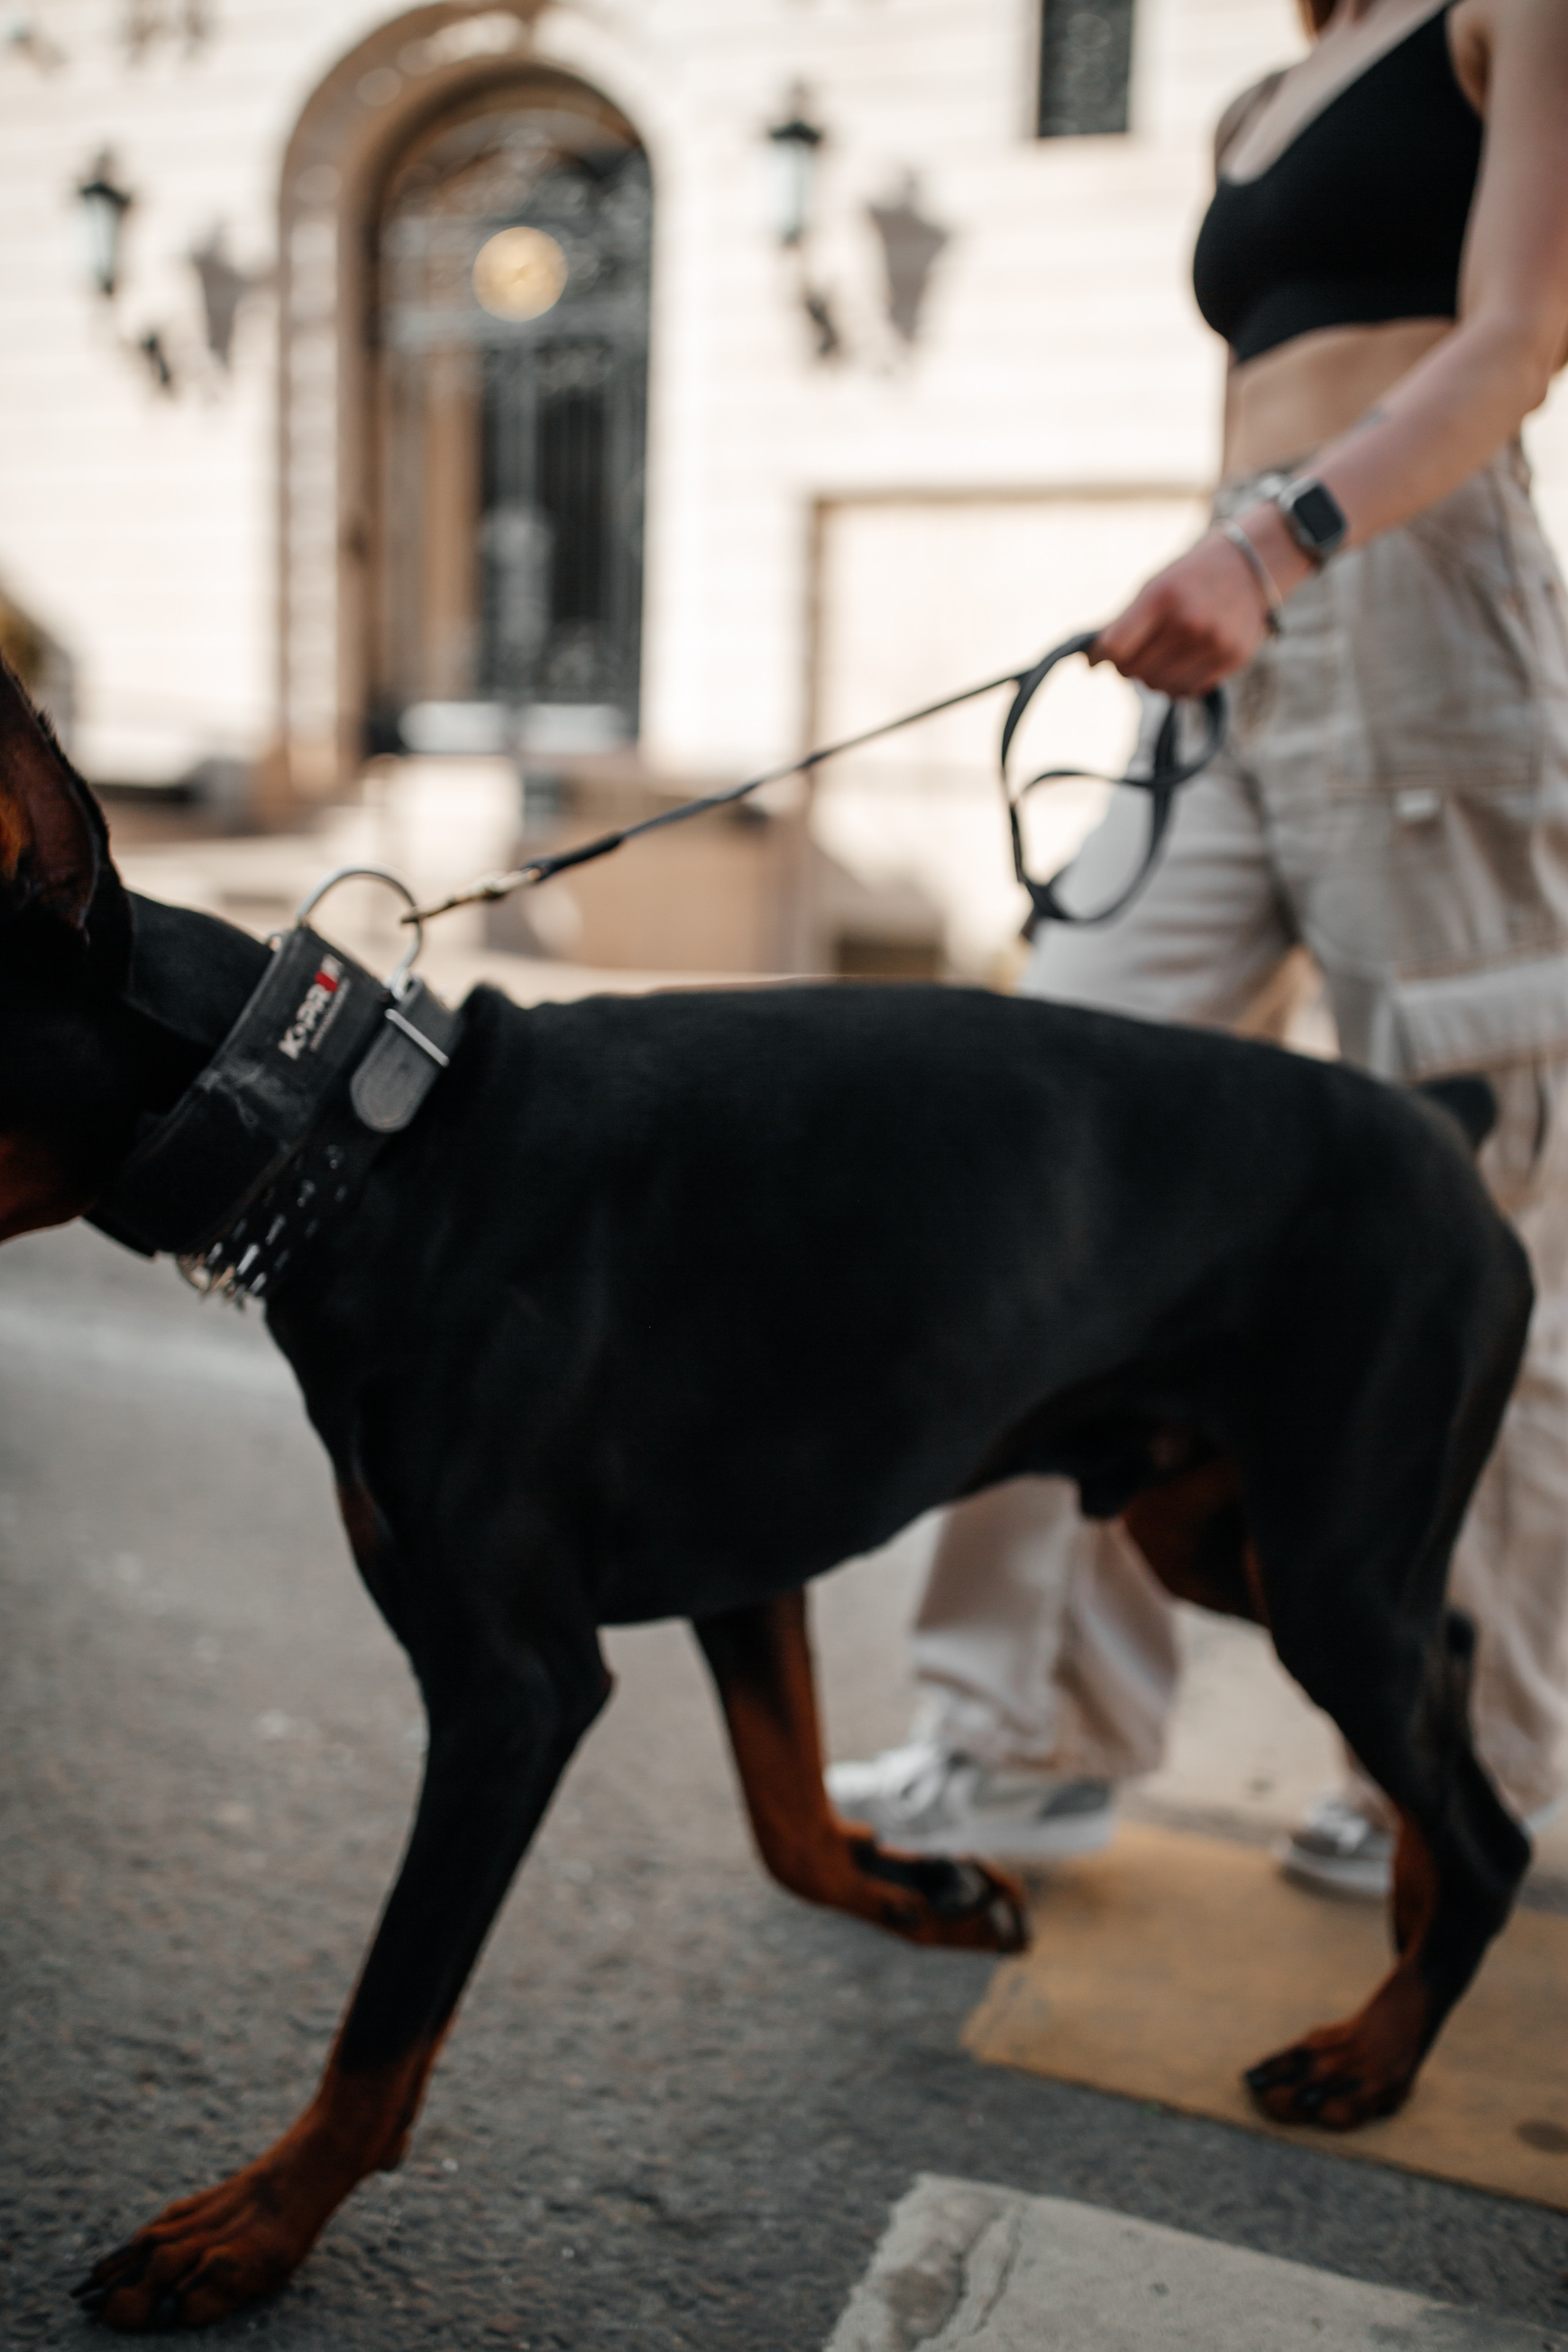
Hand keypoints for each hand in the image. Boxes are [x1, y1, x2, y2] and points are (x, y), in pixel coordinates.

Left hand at [1091, 504, 1312, 696]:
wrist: (1251, 564)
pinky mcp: (1232, 659)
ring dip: (1152, 676)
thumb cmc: (1190, 577)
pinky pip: (1187, 690)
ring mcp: (1213, 643)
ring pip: (1159, 686)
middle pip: (1134, 671)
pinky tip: (1182, 662)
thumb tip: (1095, 660)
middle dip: (1127, 666)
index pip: (1116, 647)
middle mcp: (1189, 622)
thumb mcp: (1155, 585)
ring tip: (1161, 655)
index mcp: (1163, 596)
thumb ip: (1127, 622)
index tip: (1097, 658)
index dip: (1101, 656)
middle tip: (1134, 654)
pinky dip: (1177, 682)